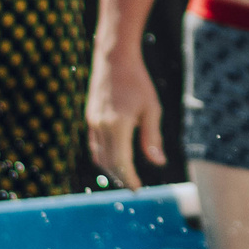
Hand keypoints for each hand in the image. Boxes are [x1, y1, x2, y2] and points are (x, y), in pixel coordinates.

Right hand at [88, 43, 164, 187]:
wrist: (114, 58)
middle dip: (120, 177)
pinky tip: (115, 158)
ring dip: (110, 169)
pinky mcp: (90, 117)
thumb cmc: (138, 82)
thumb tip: (158, 163)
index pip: (121, 163)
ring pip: (98, 156)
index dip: (129, 179)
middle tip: (133, 186)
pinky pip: (94, 144)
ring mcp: (92, 122)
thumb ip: (152, 138)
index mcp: (117, 125)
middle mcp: (101, 126)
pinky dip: (104, 156)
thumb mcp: (152, 109)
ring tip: (126, 175)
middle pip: (107, 163)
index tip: (137, 189)